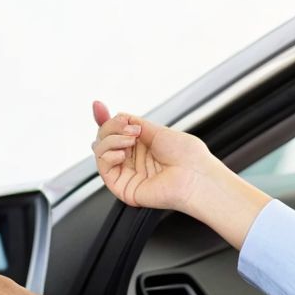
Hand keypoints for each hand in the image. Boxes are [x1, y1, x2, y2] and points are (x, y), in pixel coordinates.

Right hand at [90, 101, 271, 247]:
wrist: (196, 176)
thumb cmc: (188, 156)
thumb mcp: (158, 131)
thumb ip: (135, 124)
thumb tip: (119, 116)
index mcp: (143, 146)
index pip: (116, 132)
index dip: (105, 119)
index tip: (98, 106)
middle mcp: (133, 159)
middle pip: (105, 139)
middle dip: (111, 127)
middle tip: (128, 127)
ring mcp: (128, 173)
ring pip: (101, 152)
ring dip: (111, 139)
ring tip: (129, 139)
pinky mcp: (123, 187)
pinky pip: (104, 169)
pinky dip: (108, 155)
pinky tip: (121, 152)